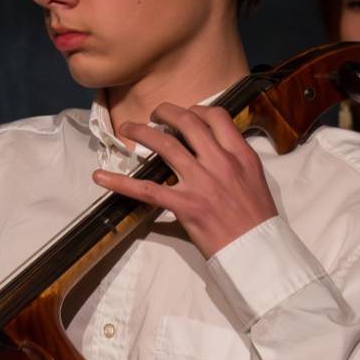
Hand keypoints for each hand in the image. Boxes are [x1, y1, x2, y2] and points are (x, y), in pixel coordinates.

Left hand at [89, 103, 278, 257]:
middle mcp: (220, 162)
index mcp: (239, 154)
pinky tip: (101, 178)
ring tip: (128, 128)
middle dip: (165, 112)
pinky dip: (120, 183)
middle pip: (187, 122)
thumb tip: (215, 150)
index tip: (188, 114)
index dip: (197, 110)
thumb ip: (236, 160)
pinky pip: (146, 190)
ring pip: (165, 145)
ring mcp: (200, 182)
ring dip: (142, 131)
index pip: (216, 117)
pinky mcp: (184, 205)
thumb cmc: (258, 218)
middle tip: (155, 114)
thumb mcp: (255, 179)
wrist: (257, 248)